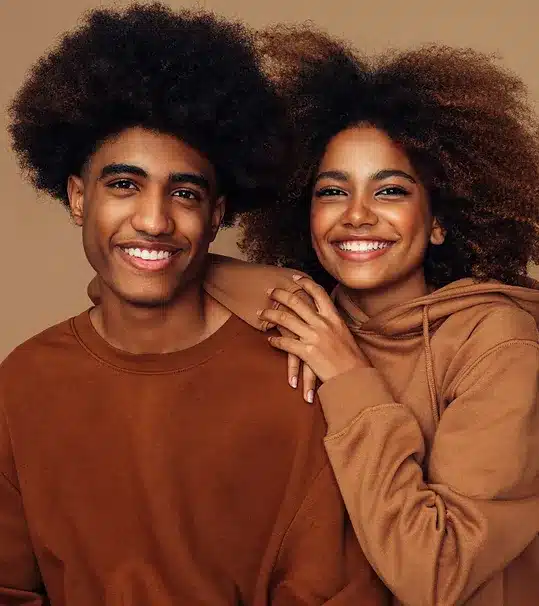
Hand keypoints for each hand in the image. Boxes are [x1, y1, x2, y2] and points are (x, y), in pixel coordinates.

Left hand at [258, 275, 370, 401]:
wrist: (354, 378)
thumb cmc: (352, 359)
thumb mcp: (344, 334)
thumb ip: (333, 324)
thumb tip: (325, 317)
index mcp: (334, 317)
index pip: (318, 293)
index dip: (305, 283)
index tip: (295, 278)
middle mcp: (323, 323)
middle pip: (296, 301)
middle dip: (280, 294)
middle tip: (269, 291)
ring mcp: (314, 337)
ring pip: (285, 319)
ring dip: (270, 314)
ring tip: (261, 314)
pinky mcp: (307, 352)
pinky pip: (285, 343)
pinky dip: (275, 341)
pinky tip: (270, 340)